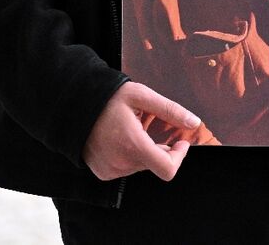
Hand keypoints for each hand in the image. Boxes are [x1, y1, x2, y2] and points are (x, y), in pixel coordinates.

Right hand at [82, 82, 200, 181]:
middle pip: (155, 164)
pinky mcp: (102, 172)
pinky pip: (126, 168)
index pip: (167, 169)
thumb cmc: (108, 97)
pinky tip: (120, 139)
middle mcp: (121, 163)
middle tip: (149, 126)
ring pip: (141, 166)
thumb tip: (194, 122)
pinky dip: (129, 156)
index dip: (179, 156)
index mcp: (133, 146)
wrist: (74, 105)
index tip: (180, 142)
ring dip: (143, 151)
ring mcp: (110, 170)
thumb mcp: (141, 96)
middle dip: (160, 148)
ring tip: (130, 130)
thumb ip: (170, 110)